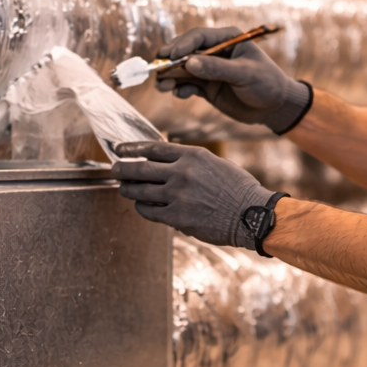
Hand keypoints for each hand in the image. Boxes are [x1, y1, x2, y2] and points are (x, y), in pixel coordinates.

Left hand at [113, 140, 276, 249]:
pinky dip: (142, 207)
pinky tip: (141, 205)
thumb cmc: (237, 188)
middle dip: (122, 169)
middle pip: (139, 169)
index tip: (119, 149)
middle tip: (114, 170)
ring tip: (124, 188)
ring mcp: (177, 196)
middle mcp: (182, 173)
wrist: (252, 215)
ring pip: (139, 191)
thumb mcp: (214, 164)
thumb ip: (188, 162)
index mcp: (192, 155)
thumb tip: (162, 163)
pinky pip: (148, 211)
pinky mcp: (176, 218)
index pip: (153, 148)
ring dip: (128, 189)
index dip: (132, 148)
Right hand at [156, 26, 311, 132]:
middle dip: (171, 61)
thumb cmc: (266, 84)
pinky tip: (178, 94)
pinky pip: (188, 85)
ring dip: (171, 77)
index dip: (183, 44)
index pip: (199, 37)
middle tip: (157, 68)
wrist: (274, 108)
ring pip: (184, 70)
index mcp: (227, 40)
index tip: (171, 55)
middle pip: (186, 52)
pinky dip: (180, 89)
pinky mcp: (207, 87)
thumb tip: (190, 63)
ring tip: (162, 86)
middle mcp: (215, 52)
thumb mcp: (245, 74)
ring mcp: (209, 70)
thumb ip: (217, 68)